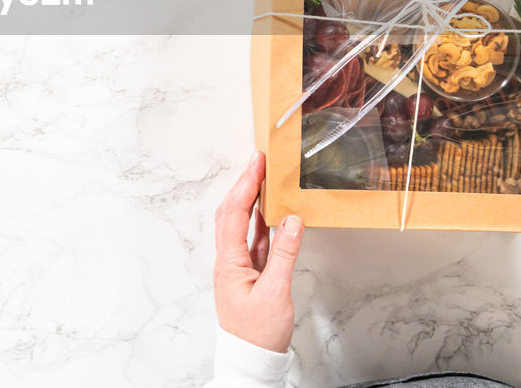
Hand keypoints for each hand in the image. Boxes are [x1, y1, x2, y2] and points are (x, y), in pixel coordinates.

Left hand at [212, 151, 303, 352]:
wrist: (252, 360)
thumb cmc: (259, 333)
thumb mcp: (275, 292)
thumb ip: (284, 253)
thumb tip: (292, 219)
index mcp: (229, 262)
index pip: (234, 213)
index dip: (245, 185)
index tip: (257, 162)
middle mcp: (229, 261)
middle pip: (232, 213)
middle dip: (244, 184)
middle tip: (259, 162)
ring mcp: (238, 267)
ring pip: (242, 225)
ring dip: (251, 200)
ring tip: (265, 179)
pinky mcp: (250, 274)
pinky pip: (254, 240)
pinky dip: (261, 222)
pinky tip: (272, 213)